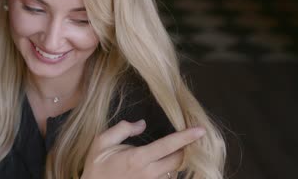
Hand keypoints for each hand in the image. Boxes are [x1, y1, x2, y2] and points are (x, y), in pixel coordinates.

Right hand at [81, 120, 204, 178]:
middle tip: (190, 139)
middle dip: (187, 149)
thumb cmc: (96, 166)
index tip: (201, 130)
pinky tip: (164, 164)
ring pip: (174, 172)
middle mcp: (148, 173)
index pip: (168, 146)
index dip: (186, 137)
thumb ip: (122, 129)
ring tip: (176, 152)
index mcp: (138, 158)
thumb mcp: (102, 142)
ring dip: (177, 162)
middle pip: (179, 161)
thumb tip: (141, 124)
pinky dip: (169, 171)